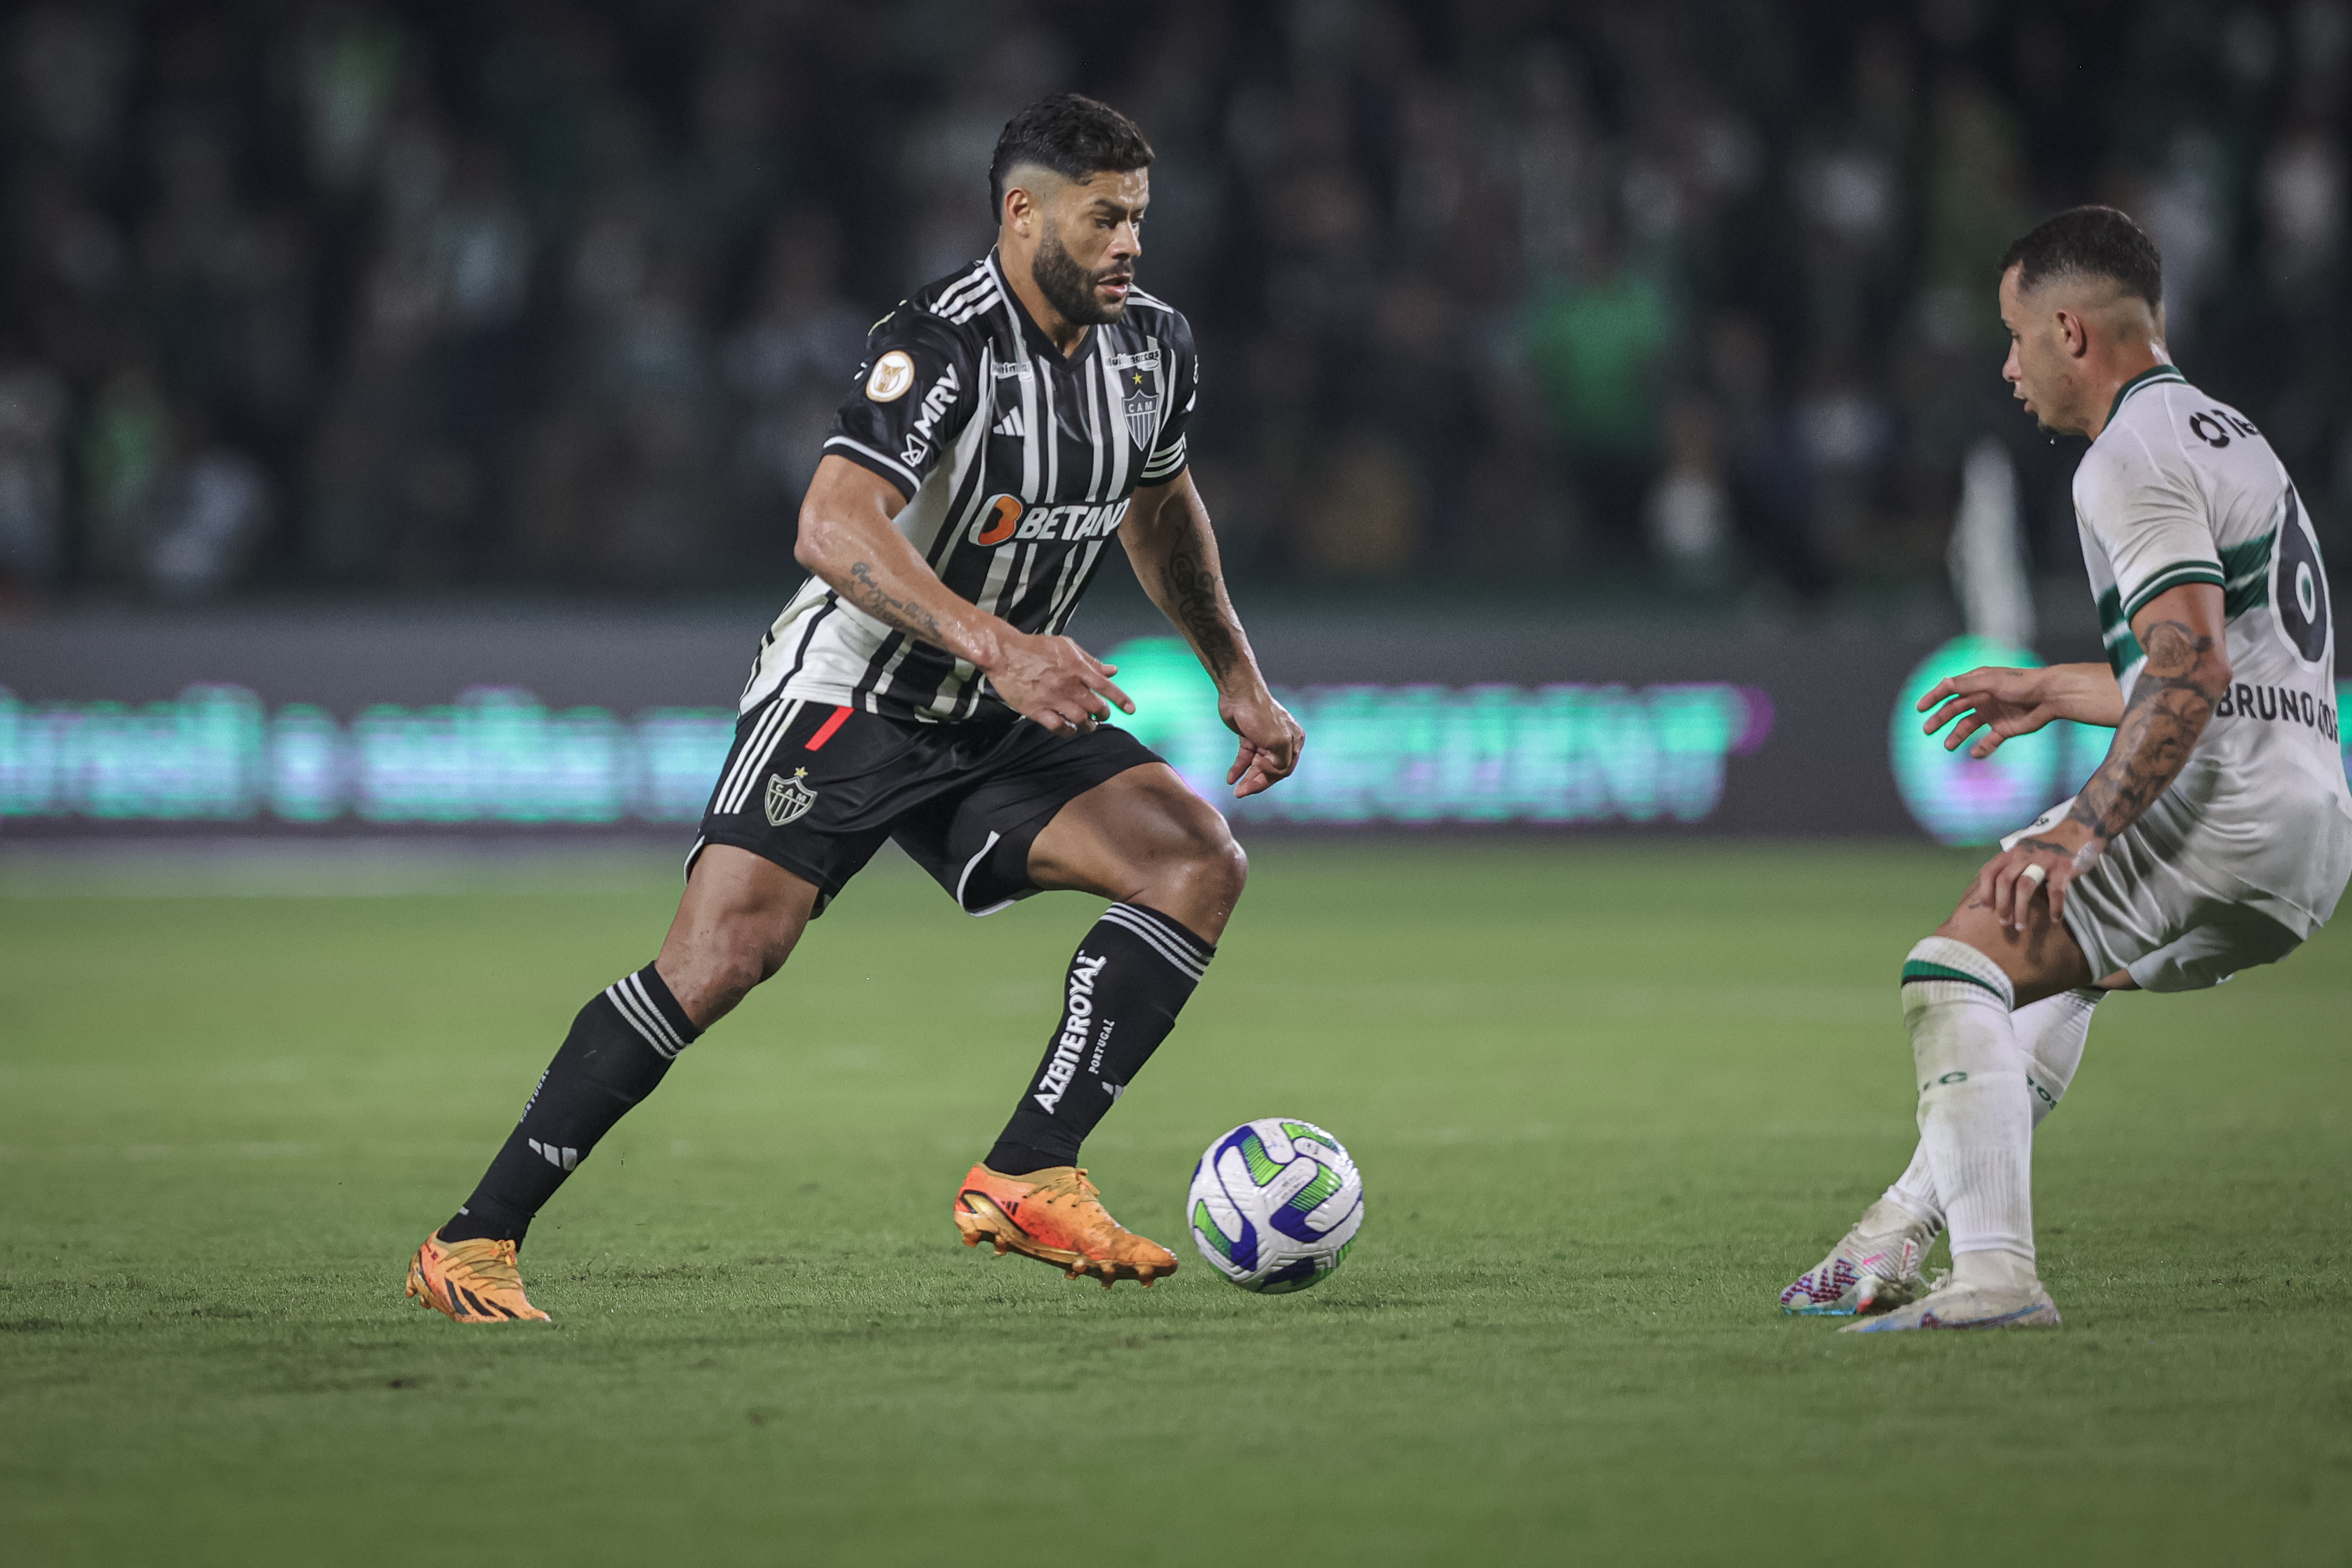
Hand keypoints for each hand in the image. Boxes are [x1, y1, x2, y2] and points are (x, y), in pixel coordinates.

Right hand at [984, 633, 1134, 733]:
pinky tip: (1070, 729)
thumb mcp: (1067, 647)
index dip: (1121, 699)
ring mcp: (1052, 699)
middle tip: (1103, 716)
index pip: (1105, 687)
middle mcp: (1068, 685)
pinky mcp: (1036, 710)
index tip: (1131, 709)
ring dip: (1089, 726)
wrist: (1004, 653)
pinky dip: (1068, 731)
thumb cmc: (1035, 647)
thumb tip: (1111, 670)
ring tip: (1089, 726)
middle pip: (1095, 707)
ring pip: (1080, 720)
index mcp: (1077, 667)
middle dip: (1103, 714)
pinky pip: (1058, 727)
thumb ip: (1090, 661)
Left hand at [1220, 685, 1303, 797]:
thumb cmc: (1260, 715)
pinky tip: (1230, 778)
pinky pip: (1245, 758)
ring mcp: (1264, 739)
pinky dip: (1238, 768)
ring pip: (1257, 766)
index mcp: (1294, 741)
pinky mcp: (1249, 737)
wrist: (1238, 693)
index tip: (1258, 769)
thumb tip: (1274, 773)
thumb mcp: (1277, 741)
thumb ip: (1281, 762)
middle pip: (1270, 769)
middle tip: (1241, 793)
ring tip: (1236, 791)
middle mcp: (1281, 741)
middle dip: (1257, 782)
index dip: (1271, 775)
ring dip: (1247, 778)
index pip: (1285, 769)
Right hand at [1918, 666, 2061, 758]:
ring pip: (1969, 726)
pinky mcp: (2005, 728)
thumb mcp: (1991, 681)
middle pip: (1956, 709)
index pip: (1951, 690)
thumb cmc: (2022, 684)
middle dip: (1940, 719)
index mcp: (1978, 683)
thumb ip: (1967, 685)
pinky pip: (1989, 740)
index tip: (1920, 708)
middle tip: (1927, 730)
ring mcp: (1993, 714)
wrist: (2050, 697)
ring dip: (1957, 735)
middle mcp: (1983, 698)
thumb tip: (1944, 684)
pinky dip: (1982, 748)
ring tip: (1949, 746)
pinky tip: (1976, 754)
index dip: (1934, 697)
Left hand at [1970, 819, 2103, 930]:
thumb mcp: (2024, 849)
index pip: (1989, 871)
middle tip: (2004, 922)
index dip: (1985, 891)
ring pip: (2024, 887)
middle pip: (2004, 882)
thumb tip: (1999, 890)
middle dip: (2002, 905)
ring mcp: (2043, 859)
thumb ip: (2011, 864)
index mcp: (2011, 852)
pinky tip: (2055, 918)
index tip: (1987, 909)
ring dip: (2021, 910)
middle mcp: (2023, 854)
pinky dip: (2054, 907)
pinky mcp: (2063, 866)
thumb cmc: (2048, 844)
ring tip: (2021, 926)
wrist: (2078, 827)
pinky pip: (2055, 890)